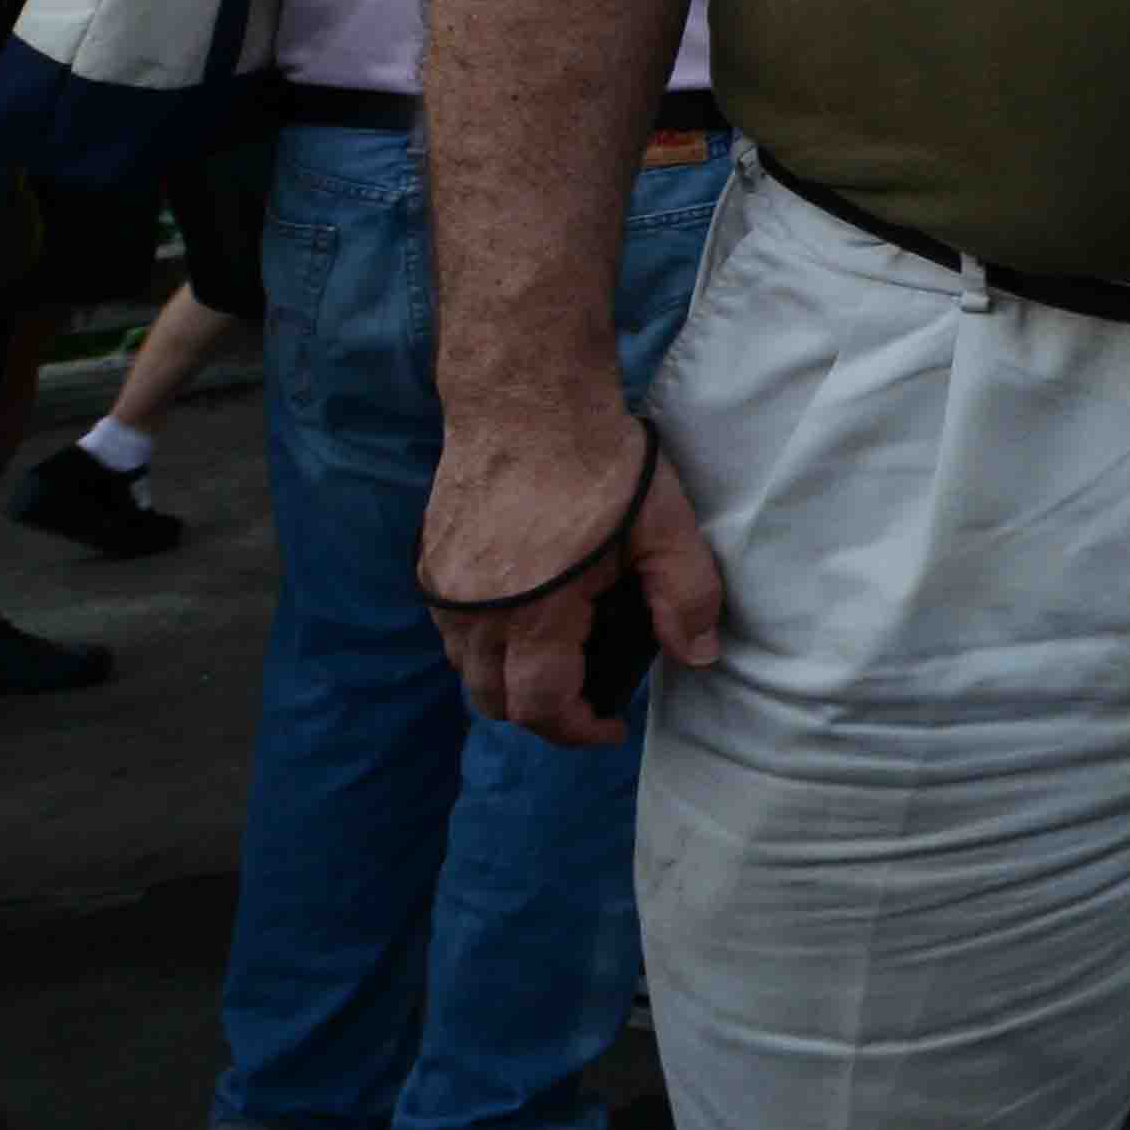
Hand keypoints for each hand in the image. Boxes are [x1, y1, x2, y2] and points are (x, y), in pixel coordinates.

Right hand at [425, 394, 720, 745]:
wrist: (526, 399)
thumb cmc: (598, 462)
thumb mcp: (664, 528)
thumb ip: (686, 598)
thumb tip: (700, 655)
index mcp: (533, 614)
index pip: (541, 707)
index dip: (579, 729)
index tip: (611, 723)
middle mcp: (475, 611)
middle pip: (493, 699)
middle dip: (540, 711)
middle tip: (586, 694)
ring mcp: (444, 586)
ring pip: (465, 666)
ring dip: (506, 676)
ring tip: (557, 654)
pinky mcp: (429, 559)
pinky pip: (450, 626)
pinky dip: (482, 639)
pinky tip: (524, 612)